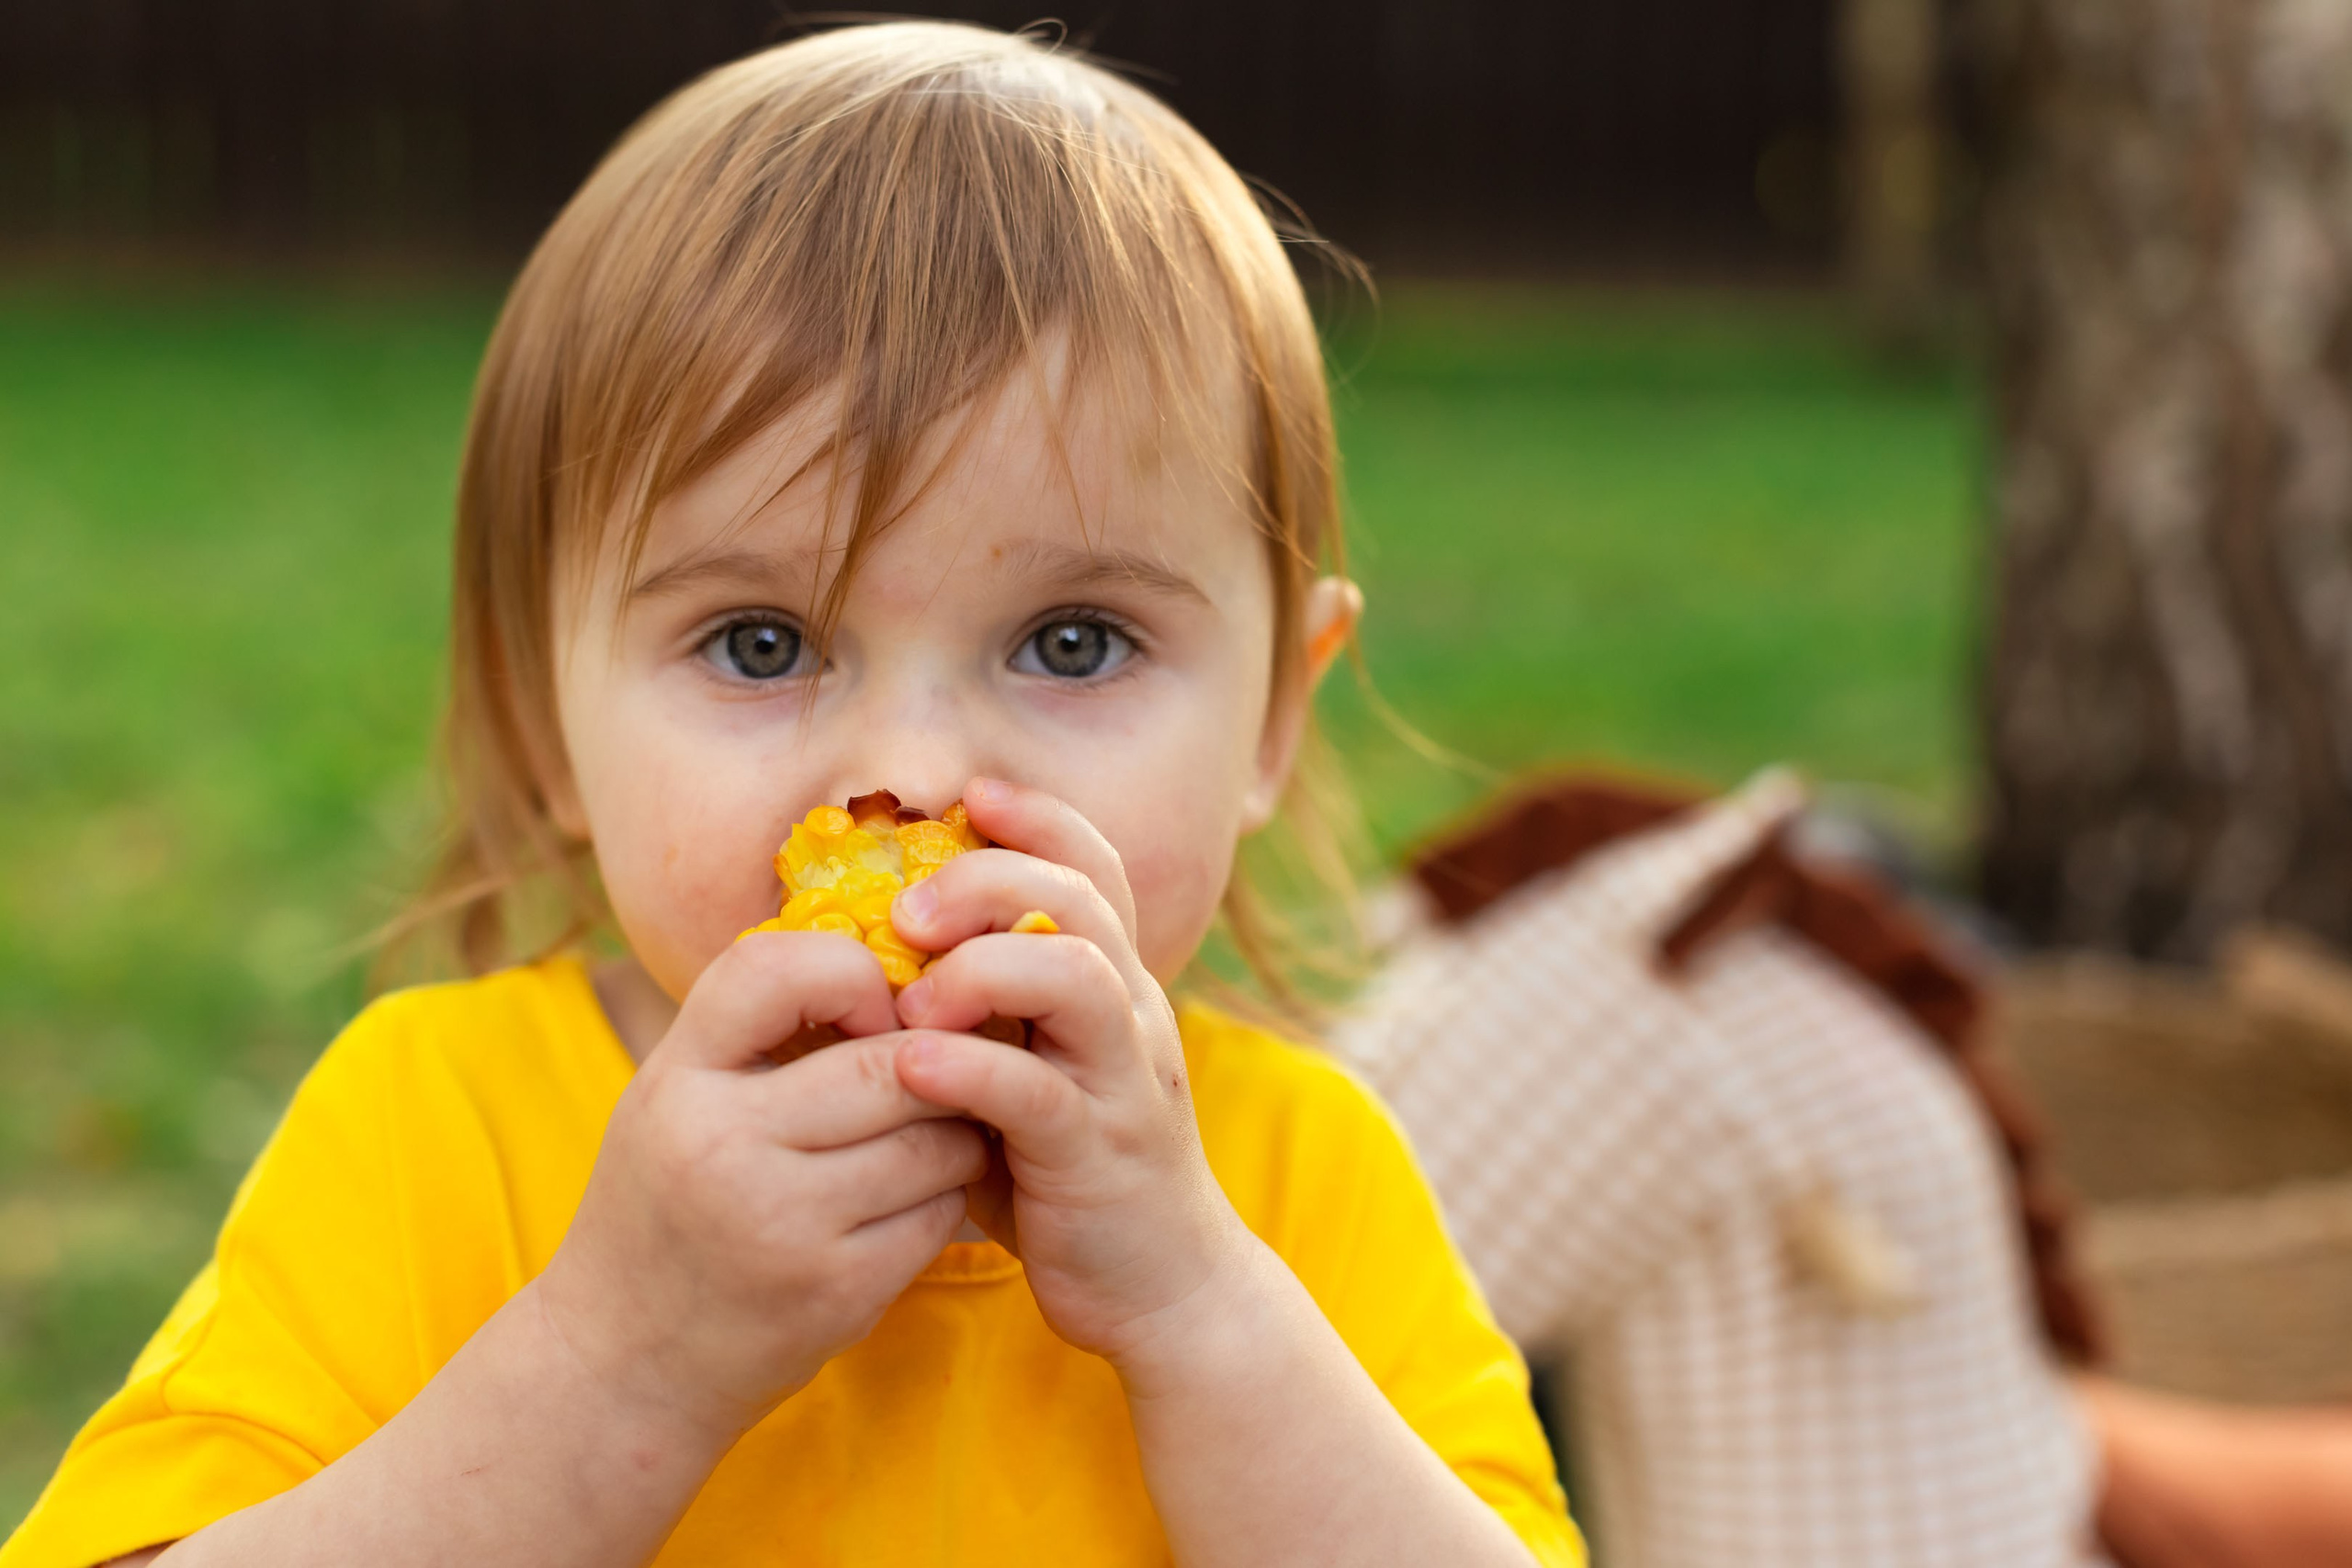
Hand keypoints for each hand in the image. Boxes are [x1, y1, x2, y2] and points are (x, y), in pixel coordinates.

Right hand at [535, 931, 988, 1441]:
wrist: (622, 1367)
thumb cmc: (662, 1206)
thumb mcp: (673, 1095)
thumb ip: (758, 1025)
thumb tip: (890, 958)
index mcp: (677, 1082)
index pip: (779, 968)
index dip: (853, 973)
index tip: (871, 1009)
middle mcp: (724, 1149)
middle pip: (891, 1064)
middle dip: (935, 1061)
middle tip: (946, 1065)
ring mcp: (786, 1226)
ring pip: (937, 1138)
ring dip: (955, 1129)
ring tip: (931, 1131)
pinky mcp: (840, 1290)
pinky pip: (941, 1210)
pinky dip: (945, 1195)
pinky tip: (913, 1198)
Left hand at [887, 778, 1254, 1374]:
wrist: (1162, 1290)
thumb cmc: (1070, 1174)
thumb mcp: (1033, 1071)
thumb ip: (985, 1013)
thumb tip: (882, 951)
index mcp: (1114, 987)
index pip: (1094, 868)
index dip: (1038, 818)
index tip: (969, 794)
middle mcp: (1130, 1017)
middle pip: (1080, 901)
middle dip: (990, 881)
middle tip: (905, 909)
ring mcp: (1122, 1083)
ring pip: (1077, 978)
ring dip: (986, 967)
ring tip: (912, 995)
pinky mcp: (1099, 1156)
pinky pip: (1040, 1094)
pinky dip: (972, 1070)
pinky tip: (911, 1066)